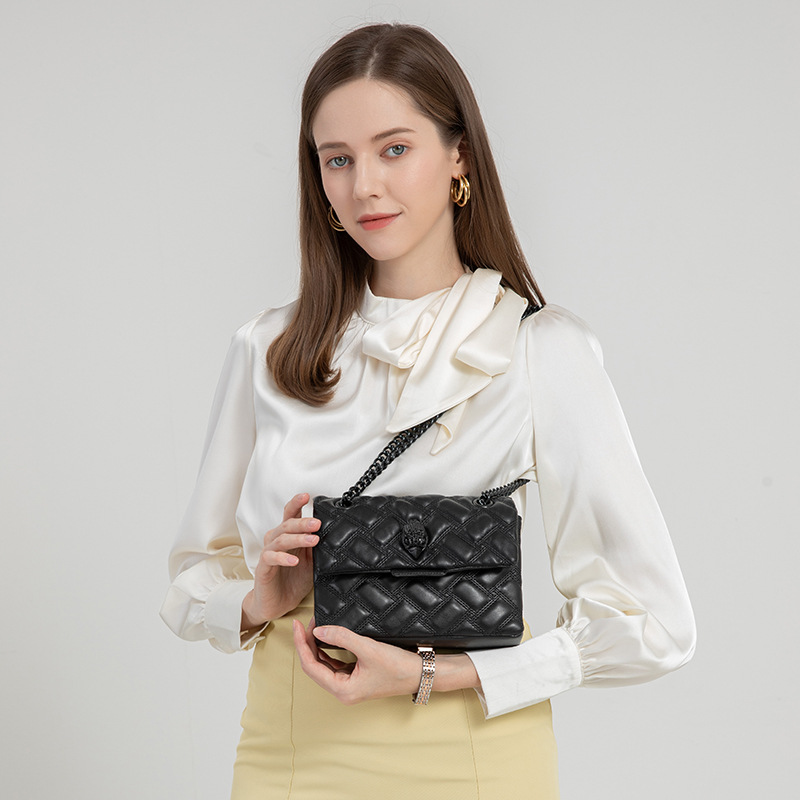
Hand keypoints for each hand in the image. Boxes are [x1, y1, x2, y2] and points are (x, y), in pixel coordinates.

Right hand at [241, 493, 319, 629]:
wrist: (277, 604)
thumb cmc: (293, 581)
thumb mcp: (311, 563)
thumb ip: (317, 548)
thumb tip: (333, 534)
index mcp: (288, 537)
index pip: (290, 515)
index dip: (296, 504)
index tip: (307, 496)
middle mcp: (276, 541)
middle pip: (286, 524)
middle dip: (303, 522)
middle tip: (317, 523)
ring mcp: (268, 553)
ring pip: (280, 539)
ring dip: (297, 538)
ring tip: (312, 540)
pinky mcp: (263, 568)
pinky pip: (270, 558)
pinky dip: (283, 557)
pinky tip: (293, 560)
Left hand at [292, 617, 481, 703]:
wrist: (421, 673)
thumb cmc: (398, 666)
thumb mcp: (368, 648)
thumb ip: (342, 638)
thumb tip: (318, 630)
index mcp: (342, 690)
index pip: (311, 666)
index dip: (301, 645)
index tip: (297, 626)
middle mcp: (343, 690)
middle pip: (314, 665)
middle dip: (307, 643)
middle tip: (305, 622)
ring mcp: (350, 684)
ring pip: (324, 664)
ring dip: (317, 645)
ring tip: (315, 625)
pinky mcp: (357, 677)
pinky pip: (336, 663)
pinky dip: (329, 649)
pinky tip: (328, 636)